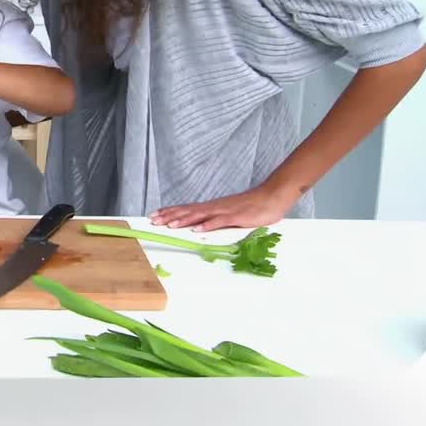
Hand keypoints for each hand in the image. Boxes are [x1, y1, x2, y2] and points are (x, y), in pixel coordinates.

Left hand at [148, 182, 299, 231]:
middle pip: (188, 211)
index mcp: (212, 207)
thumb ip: (216, 219)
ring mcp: (225, 211)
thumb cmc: (253, 207)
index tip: (155, 215)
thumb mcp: (230, 214)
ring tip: (169, 225)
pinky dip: (208, 225)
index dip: (170, 212)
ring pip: (200, 215)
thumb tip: (201, 227)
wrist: (273, 196)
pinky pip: (220, 221)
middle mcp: (215, 207)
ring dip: (184, 220)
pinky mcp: (237, 217)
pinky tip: (197, 229)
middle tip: (153, 220)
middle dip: (170, 216)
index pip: (187, 209)